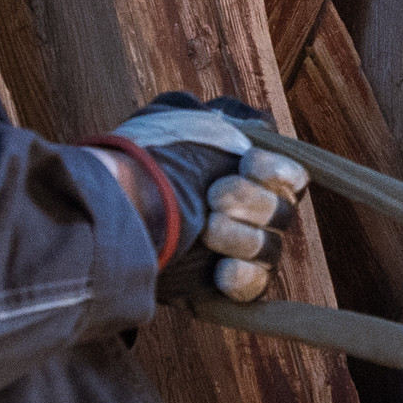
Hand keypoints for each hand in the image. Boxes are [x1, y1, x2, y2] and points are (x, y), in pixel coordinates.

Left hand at [88, 97, 312, 300]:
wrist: (112, 207)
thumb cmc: (146, 159)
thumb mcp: (179, 116)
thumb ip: (223, 115)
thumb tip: (255, 123)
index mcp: (244, 174)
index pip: (290, 175)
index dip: (275, 169)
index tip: (246, 162)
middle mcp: (246, 213)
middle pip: (282, 212)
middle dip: (253, 202)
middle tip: (216, 196)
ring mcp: (235, 252)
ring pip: (269, 249)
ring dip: (243, 238)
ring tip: (211, 232)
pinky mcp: (222, 286)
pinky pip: (255, 287)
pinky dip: (242, 278)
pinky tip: (222, 272)